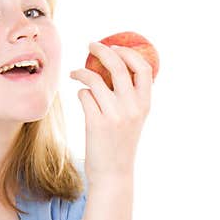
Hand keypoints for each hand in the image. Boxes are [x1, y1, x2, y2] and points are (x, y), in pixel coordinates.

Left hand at [69, 41, 152, 183]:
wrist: (113, 174)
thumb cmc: (120, 145)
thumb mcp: (134, 120)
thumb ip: (130, 98)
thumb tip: (114, 68)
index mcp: (145, 105)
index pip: (143, 68)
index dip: (128, 53)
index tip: (115, 46)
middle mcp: (132, 108)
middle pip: (118, 66)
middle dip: (102, 50)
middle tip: (90, 45)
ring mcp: (114, 115)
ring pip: (95, 79)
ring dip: (81, 72)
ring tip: (74, 73)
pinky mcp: (96, 123)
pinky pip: (84, 95)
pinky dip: (80, 92)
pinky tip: (80, 97)